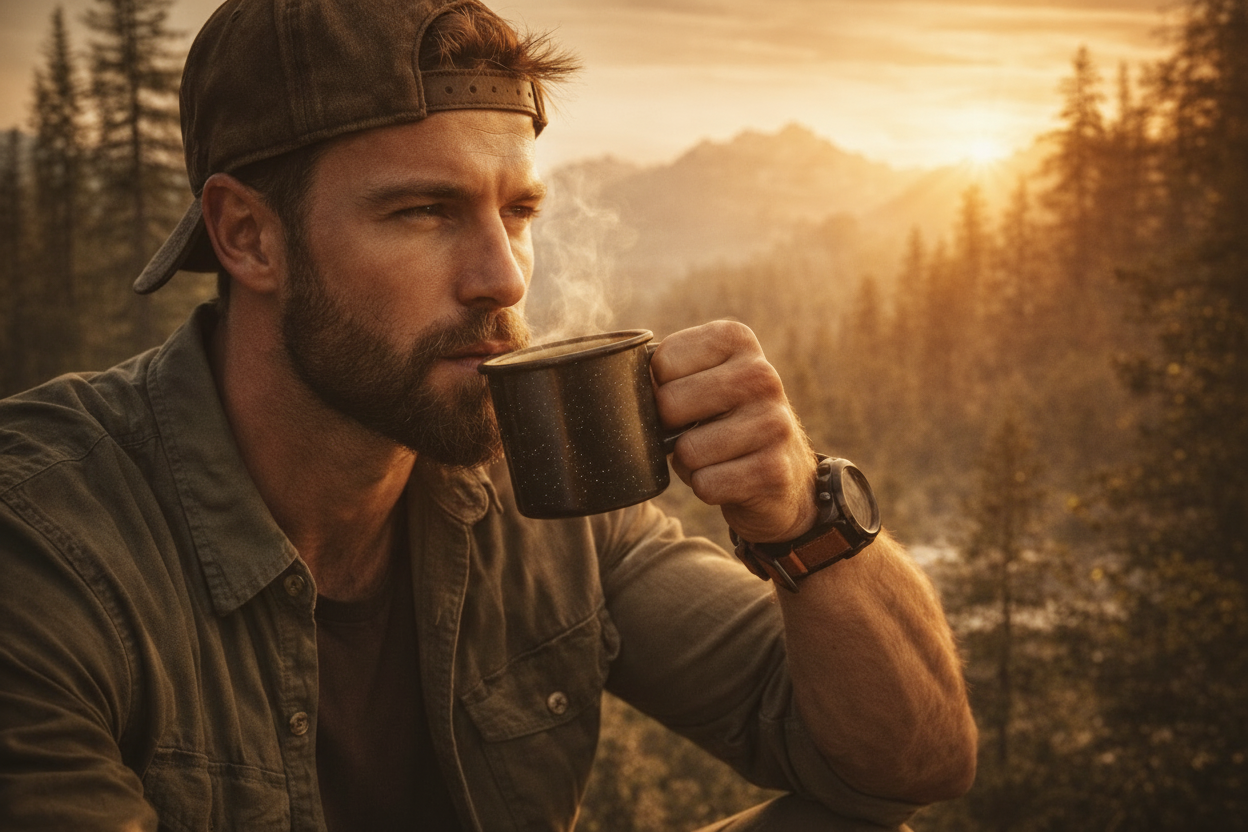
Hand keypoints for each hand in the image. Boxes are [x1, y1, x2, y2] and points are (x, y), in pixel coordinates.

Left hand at [650, 320, 818, 542]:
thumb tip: (614, 382)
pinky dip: (707, 488)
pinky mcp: (774, 470)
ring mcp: (774, 422)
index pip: (663, 361)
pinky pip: (706, 484)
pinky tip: (731, 478)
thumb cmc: (721, 421)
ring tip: (716, 455)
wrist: (781, 475)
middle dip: (670, 428)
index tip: (686, 397)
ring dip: (690, 462)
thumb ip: (662, 371)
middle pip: (670, 403)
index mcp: (736, 340)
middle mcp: (762, 374)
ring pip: (687, 450)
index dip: (660, 388)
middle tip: (697, 430)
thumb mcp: (699, 380)